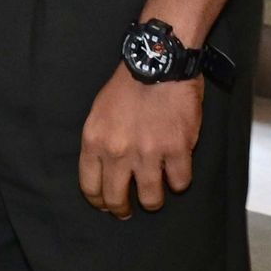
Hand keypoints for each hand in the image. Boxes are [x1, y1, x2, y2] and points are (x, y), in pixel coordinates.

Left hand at [78, 65, 202, 216]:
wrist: (159, 61)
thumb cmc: (129, 84)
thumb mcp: (99, 112)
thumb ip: (100, 142)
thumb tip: (105, 169)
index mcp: (95, 141)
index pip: (90, 187)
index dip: (99, 201)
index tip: (106, 205)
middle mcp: (119, 152)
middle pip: (116, 199)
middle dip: (122, 209)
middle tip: (129, 209)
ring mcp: (149, 153)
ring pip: (151, 199)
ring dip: (153, 200)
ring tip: (155, 195)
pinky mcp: (178, 150)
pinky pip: (180, 183)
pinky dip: (179, 181)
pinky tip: (177, 172)